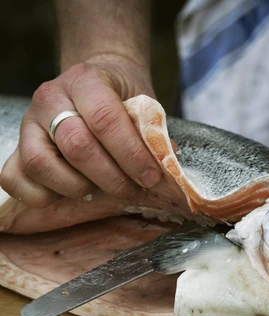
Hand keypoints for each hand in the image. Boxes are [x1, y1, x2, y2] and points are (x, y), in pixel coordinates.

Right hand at [0, 56, 161, 207]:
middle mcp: (50, 98)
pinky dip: (41, 196)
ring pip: (40, 164)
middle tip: (134, 190)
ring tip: (102, 190)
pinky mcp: (17, 145)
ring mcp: (29, 123)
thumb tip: (166, 165)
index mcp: (86, 81)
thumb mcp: (144, 105)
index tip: (152, 177)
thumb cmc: (122, 97)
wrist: (96, 82)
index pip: (105, 120)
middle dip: (111, 177)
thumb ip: (153, 133)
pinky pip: (14, 179)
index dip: (131, 155)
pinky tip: (72, 192)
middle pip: (76, 146)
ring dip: (77, 188)